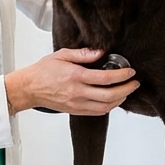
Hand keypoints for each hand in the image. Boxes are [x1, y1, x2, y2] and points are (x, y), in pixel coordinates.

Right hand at [4, 48, 138, 115]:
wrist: (29, 88)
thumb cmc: (43, 71)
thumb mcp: (62, 55)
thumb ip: (83, 54)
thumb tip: (101, 52)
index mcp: (75, 76)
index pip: (105, 78)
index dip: (122, 76)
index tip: (130, 72)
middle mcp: (77, 92)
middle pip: (109, 96)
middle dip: (126, 89)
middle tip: (134, 83)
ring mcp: (77, 104)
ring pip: (105, 107)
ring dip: (120, 100)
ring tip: (127, 91)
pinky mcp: (75, 111)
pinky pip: (97, 112)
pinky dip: (109, 106)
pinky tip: (113, 99)